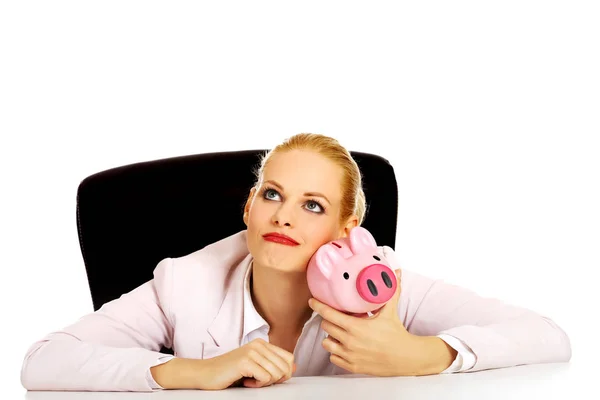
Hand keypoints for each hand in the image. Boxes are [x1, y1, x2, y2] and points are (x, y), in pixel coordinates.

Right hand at [200, 338, 295, 389]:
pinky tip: (245, 382)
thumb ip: (274, 366)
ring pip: (276, 373)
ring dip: (264, 383)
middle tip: (258, 381)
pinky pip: (266, 378)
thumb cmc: (230, 372)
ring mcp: (252, 351)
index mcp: (262, 343)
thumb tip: (295, 367)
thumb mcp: (256, 367)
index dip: (284, 373)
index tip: (269, 378)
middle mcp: (259, 344)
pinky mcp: (245, 361)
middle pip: (285, 367)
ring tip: (250, 381)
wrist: (206, 374)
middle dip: (275, 380)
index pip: (289, 358)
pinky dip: (257, 385)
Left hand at [308, 269, 436, 375]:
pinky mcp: (352, 366)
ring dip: (331, 336)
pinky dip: (336, 351)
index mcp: (355, 327)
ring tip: (341, 332)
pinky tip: (345, 345)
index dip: (318, 306)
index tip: (312, 301)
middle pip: (326, 327)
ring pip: (327, 343)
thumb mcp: (391, 311)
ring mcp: (350, 355)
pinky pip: (333, 357)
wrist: (406, 358)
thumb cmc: (397, 334)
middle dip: (329, 320)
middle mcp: (349, 341)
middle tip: (337, 316)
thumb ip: (391, 291)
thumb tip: (396, 272)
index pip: (329, 314)